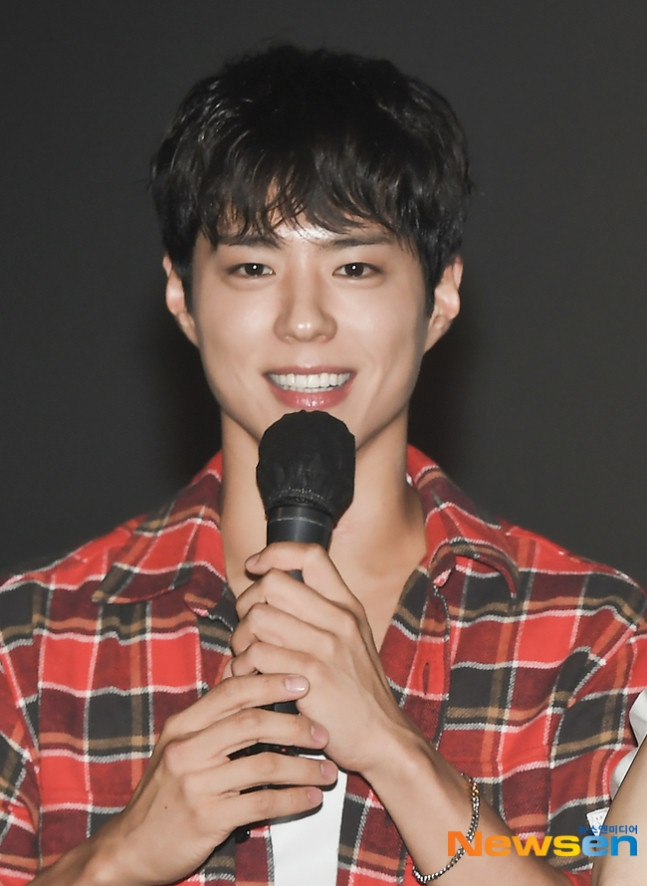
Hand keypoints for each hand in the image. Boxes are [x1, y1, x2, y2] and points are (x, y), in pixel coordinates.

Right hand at [87, 673, 336, 885]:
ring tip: (328, 771)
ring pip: (264, 765)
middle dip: (296, 725)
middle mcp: (187, 749)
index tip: (303, 681)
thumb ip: (213, 723)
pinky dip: (293, 800)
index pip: (232, 692)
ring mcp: (195, 784)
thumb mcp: (179, 749)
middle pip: (252, 723)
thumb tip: (257, 691)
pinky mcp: (206, 818)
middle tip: (323, 732)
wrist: (130, 848)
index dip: (270, 682)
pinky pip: (261, 803)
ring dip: (304, 767)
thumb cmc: (165, 793)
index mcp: (182, 726)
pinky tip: (311, 799)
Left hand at [230, 542, 412, 776]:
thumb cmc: (357, 692)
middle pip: (273, 584)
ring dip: (241, 638)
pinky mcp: (311, 675)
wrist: (382, 738)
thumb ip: (320, 615)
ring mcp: (327, 646)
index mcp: (348, 607)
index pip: (311, 555)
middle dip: (247, 603)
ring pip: (259, 617)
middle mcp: (339, 619)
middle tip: (247, 630)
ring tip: (246, 658)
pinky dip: (243, 666)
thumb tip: (270, 593)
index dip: (275, 553)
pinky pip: (258, 654)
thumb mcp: (351, 642)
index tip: (255, 566)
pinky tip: (248, 677)